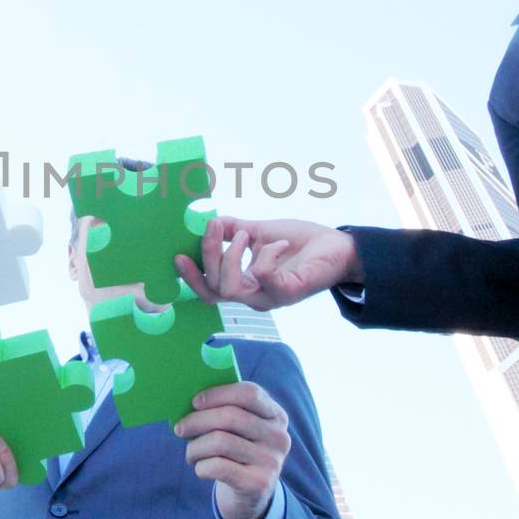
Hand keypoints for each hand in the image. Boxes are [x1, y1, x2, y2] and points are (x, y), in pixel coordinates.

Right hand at [175, 216, 360, 309]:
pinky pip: (263, 277)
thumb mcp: (262, 232)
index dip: (191, 276)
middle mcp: (254, 296)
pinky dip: (266, 255)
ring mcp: (270, 297)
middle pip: (214, 288)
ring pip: (231, 288)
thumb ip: (235, 229)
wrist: (339, 247)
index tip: (178, 254)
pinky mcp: (288, 293)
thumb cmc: (303, 243)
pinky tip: (280, 243)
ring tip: (247, 234)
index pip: (209, 289)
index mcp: (246, 284)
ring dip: (231, 256)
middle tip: (214, 226)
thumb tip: (209, 220)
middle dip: (208, 256)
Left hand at [175, 380, 289, 518]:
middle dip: (197, 421)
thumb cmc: (237, 453)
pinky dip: (201, 467)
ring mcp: (271, 460)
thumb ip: (224, 411)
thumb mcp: (240, 430)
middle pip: (231, 416)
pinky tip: (201, 469)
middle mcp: (279, 436)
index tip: (194, 402)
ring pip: (221, 442)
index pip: (250, 393)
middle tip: (180, 428)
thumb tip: (188, 400)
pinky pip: (219, 467)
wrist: (251, 495)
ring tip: (190, 453)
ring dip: (196, 447)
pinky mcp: (259, 483)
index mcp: (276, 415)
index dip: (219, 394)